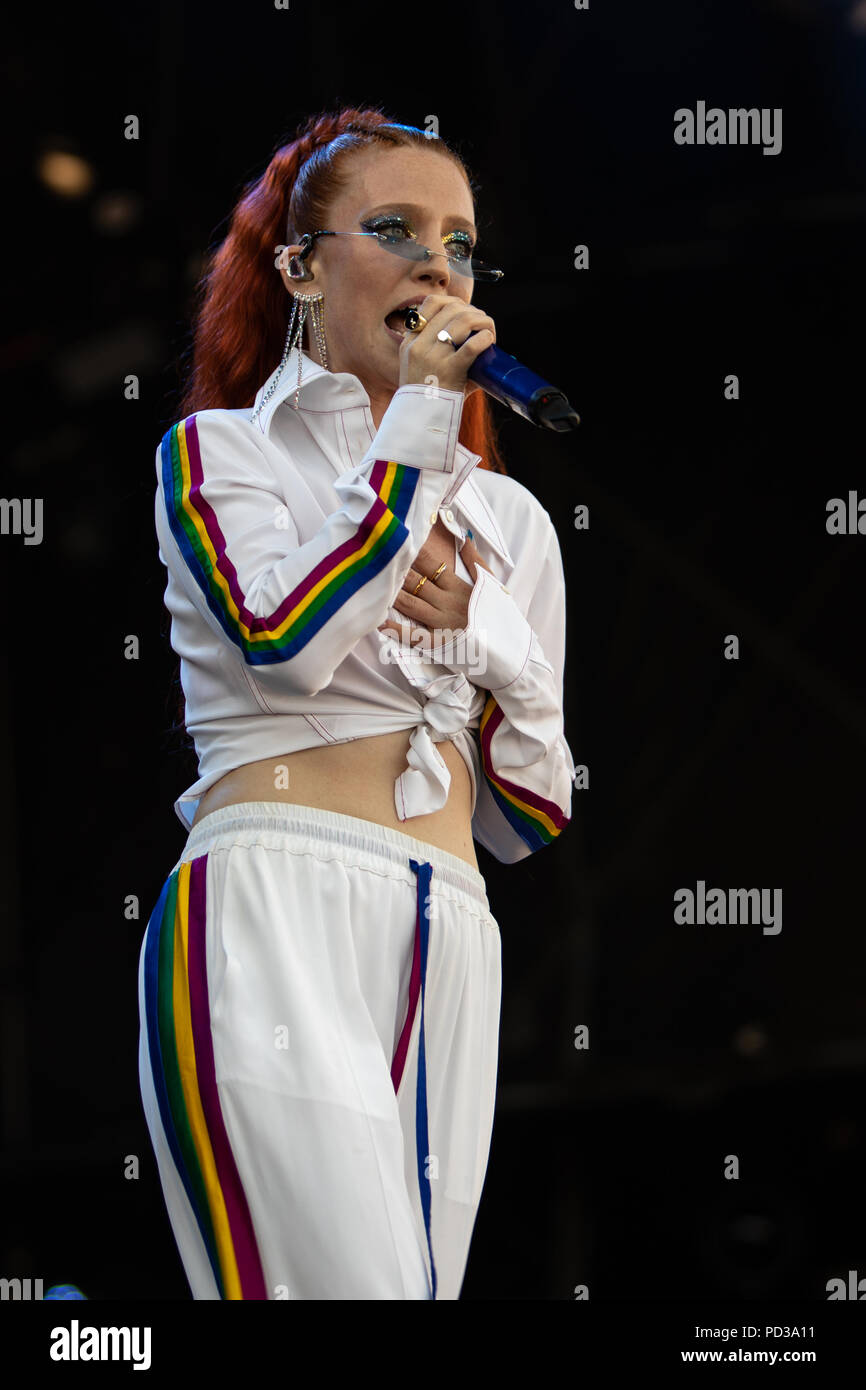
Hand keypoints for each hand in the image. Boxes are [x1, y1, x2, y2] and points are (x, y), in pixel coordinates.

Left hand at [378, 537, 494, 647]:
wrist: (511, 650)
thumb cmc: (501, 617)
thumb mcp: (492, 586)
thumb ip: (476, 562)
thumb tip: (464, 536)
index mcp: (459, 588)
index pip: (431, 566)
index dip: (413, 554)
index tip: (398, 543)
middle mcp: (448, 603)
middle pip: (416, 583)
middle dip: (396, 571)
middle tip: (376, 560)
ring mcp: (442, 624)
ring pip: (411, 604)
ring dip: (392, 593)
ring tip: (374, 583)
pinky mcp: (439, 644)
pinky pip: (414, 636)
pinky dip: (395, 629)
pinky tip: (379, 621)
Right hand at [398, 294, 495, 395]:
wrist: (419, 422)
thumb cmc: (427, 396)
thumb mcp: (421, 367)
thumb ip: (437, 349)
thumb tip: (470, 335)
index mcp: (410, 342)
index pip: (431, 303)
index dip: (454, 302)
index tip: (466, 312)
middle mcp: (419, 346)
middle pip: (451, 309)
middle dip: (473, 311)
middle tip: (484, 325)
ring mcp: (433, 358)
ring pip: (462, 321)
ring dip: (482, 321)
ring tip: (489, 332)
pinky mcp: (449, 371)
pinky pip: (471, 346)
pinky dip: (485, 338)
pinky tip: (489, 341)